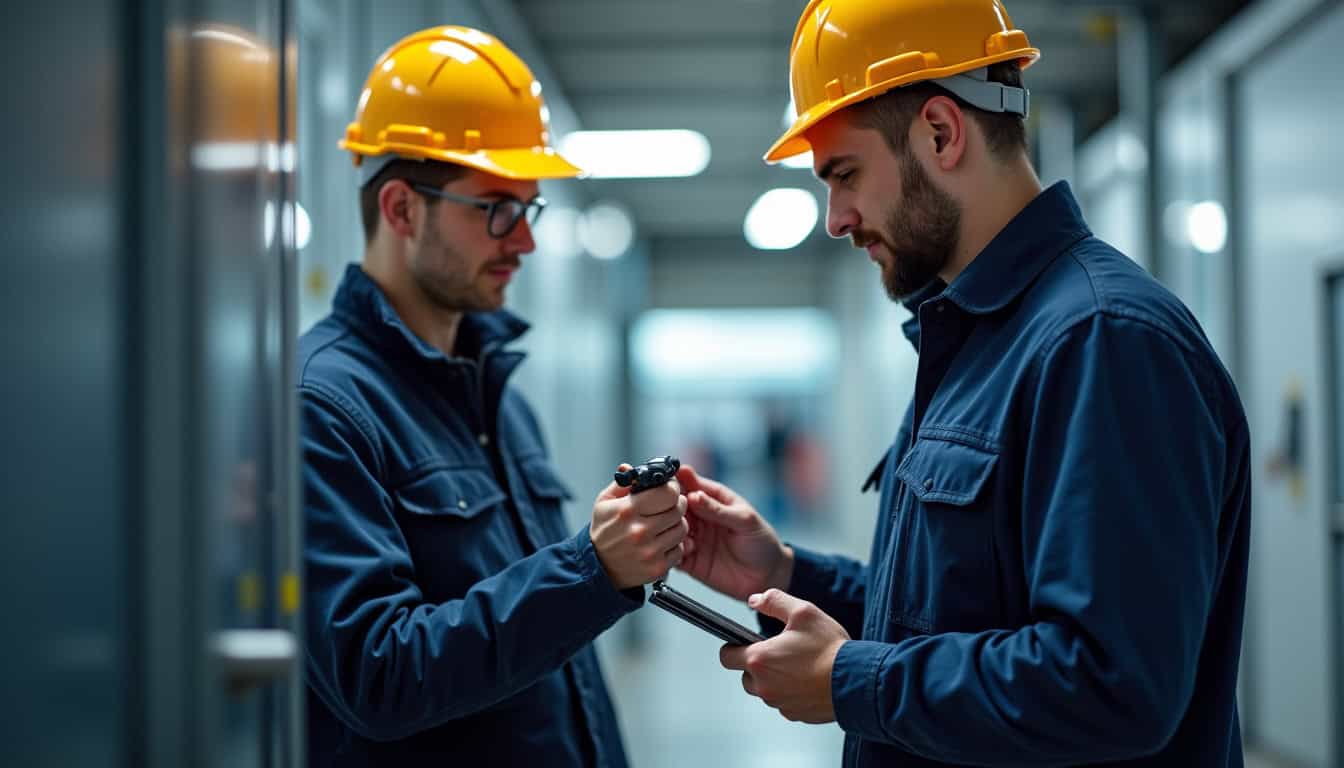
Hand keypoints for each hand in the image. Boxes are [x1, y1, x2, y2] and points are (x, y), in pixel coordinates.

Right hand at [590, 466, 687, 589]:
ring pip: (682, 529)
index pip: (668, 493)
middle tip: (669, 505)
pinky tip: (661, 541)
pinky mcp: (657, 568)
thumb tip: (631, 467)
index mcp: (627, 511)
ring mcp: (650, 551)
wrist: (599, 568)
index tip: (669, 488)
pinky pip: (679, 549)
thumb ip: (622, 483)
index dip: (672, 487)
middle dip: (676, 504)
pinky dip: (674, 544)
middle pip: (678, 510)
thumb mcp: (604, 503)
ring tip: (665, 523)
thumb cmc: (603, 531)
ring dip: (677, 523)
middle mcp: (640, 531)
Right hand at [676, 465, 792, 600]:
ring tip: (683, 535)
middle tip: (675, 513)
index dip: (678, 482)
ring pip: (670, 529)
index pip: (690, 484)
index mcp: (714, 499)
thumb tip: (694, 496)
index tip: (670, 484)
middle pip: (674, 507)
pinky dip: (671, 552)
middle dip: (670, 509)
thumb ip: (718, 509)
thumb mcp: (744, 520)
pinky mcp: (690, 560)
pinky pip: (672, 554)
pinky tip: (683, 552)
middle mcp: (700, 517)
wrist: (768, 576)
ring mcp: (694, 538)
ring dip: (670, 531)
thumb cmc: (762, 542)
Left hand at [719, 589, 849, 723]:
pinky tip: (807, 680)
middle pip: (746, 676)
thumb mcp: (803, 612)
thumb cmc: (830, 649)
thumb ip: (774, 601)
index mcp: (760, 660)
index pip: (726, 657)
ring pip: (765, 690)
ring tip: (798, 665)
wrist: (857, 680)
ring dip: (775, 679)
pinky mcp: (794, 714)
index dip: (733, 647)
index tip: (744, 643)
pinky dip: (791, 692)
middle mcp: (764, 686)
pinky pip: (784, 702)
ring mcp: (779, 703)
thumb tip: (755, 600)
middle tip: (780, 652)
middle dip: (758, 665)